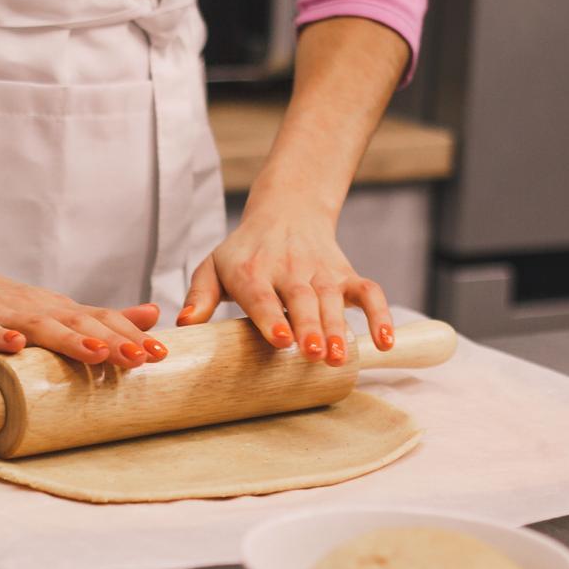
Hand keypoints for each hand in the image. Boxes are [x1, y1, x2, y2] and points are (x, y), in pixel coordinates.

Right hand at [0, 262, 167, 367]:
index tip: (163, 353)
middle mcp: (38, 309)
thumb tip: (153, 315)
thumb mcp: (58, 311)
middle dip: (113, 340)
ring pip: (40, 327)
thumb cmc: (5, 306)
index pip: (102, 320)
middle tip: (143, 357)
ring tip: (97, 353)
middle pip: (79, 324)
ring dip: (69, 340)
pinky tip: (14, 345)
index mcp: (60, 311)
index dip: (131, 336)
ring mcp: (3, 315)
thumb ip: (101, 318)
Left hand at [179, 209, 394, 366]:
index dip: (271, 316)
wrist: (286, 212)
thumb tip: (184, 324)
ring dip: (339, 327)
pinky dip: (381, 315)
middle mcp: (289, 269)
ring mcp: (321, 271)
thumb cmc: (244, 253)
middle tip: (313, 353)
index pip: (261, 295)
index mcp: (252, 270)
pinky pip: (369, 292)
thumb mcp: (213, 267)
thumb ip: (200, 296)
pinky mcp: (346, 274)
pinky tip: (384, 343)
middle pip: (302, 299)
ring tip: (339, 357)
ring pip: (334, 298)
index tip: (280, 340)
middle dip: (310, 325)